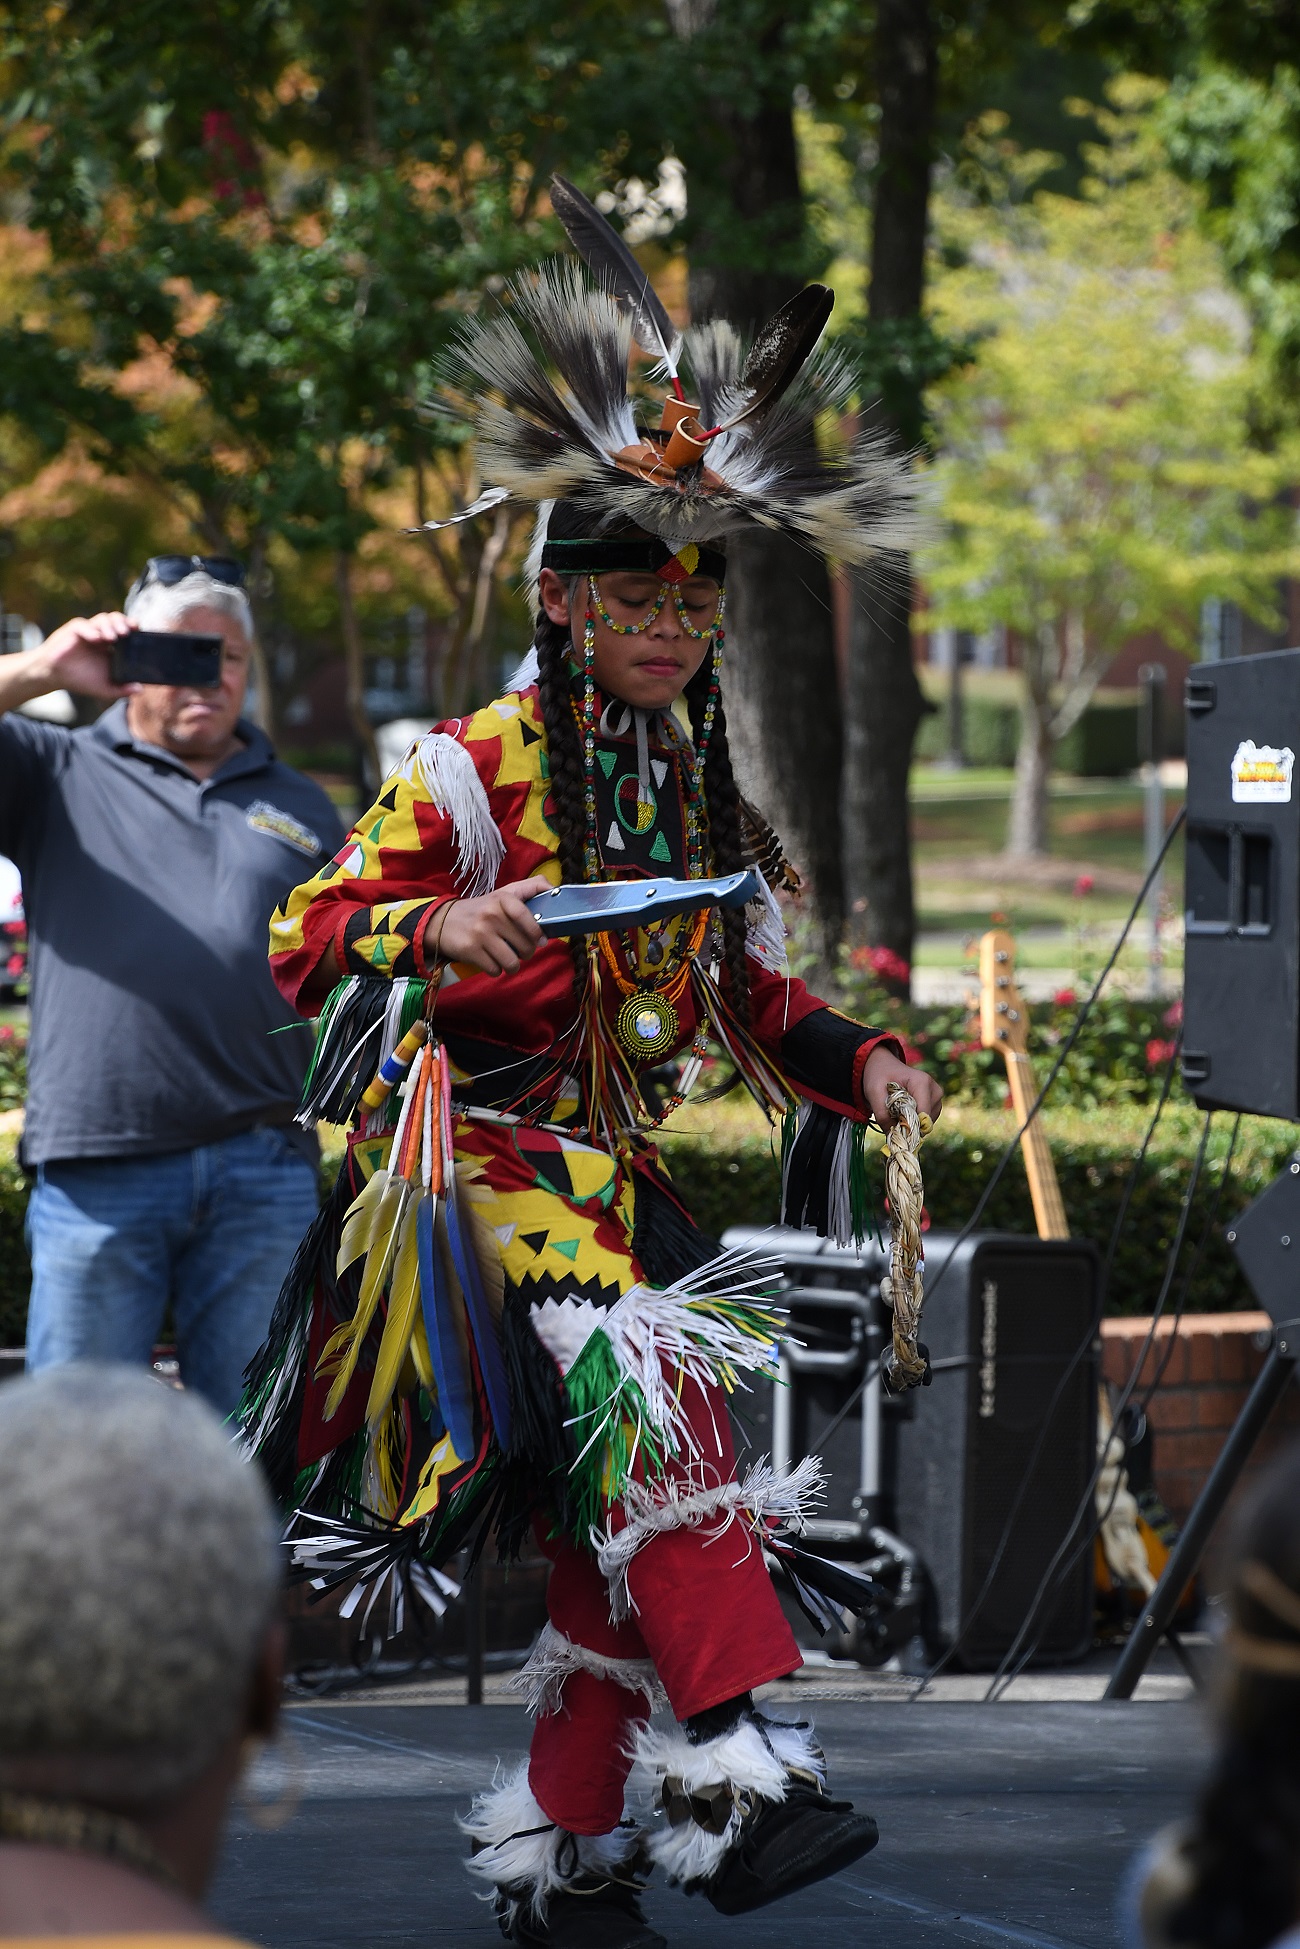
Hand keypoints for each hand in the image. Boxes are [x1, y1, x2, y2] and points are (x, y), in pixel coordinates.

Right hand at [26, 612, 133, 700]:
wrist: (54, 676)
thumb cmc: (80, 679)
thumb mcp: (104, 688)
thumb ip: (122, 690)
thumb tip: (140, 690)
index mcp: (112, 646)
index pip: (126, 630)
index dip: (133, 627)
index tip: (139, 631)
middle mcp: (102, 635)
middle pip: (116, 620)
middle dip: (123, 622)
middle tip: (127, 632)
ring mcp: (88, 631)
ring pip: (102, 619)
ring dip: (109, 626)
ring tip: (113, 637)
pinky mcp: (74, 630)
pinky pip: (83, 626)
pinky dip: (90, 631)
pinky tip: (96, 639)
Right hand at [429, 876, 550, 976]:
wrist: (441, 921)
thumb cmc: (481, 910)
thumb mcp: (503, 893)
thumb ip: (530, 888)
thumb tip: (555, 891)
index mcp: (502, 898)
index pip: (527, 916)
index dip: (537, 932)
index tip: (541, 940)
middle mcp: (491, 914)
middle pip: (525, 946)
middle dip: (527, 953)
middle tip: (520, 950)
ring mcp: (480, 933)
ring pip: (512, 962)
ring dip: (512, 965)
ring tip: (507, 959)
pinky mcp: (471, 950)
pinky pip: (495, 970)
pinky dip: (496, 970)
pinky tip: (490, 960)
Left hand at [861, 1043, 942, 1129]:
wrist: (884, 1067)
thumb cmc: (879, 1076)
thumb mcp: (874, 1092)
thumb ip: (882, 1115)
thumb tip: (894, 1135)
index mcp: (922, 1082)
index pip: (922, 1114)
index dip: (908, 1126)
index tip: (893, 1127)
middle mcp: (934, 1090)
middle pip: (925, 1120)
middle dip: (908, 1124)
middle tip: (891, 1116)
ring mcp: (937, 1097)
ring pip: (926, 1123)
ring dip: (910, 1123)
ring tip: (896, 1110)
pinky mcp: (935, 1104)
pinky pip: (926, 1122)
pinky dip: (914, 1121)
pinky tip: (903, 1111)